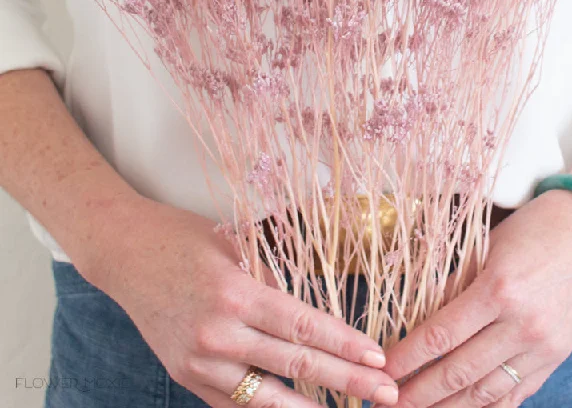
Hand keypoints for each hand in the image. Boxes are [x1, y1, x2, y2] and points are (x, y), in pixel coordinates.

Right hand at [83, 195, 399, 407]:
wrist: (125, 253)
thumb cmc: (185, 239)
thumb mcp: (236, 247)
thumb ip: (273, 284)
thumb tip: (308, 316)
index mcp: (238, 294)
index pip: (305, 328)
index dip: (346, 345)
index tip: (379, 357)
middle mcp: (219, 334)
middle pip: (296, 367)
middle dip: (347, 382)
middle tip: (387, 393)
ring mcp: (199, 363)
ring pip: (266, 399)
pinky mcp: (185, 378)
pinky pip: (234, 404)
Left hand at [376, 189, 571, 407]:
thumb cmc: (536, 228)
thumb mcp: (488, 247)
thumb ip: (456, 285)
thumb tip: (420, 319)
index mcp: (500, 289)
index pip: (442, 334)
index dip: (408, 356)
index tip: (382, 368)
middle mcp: (522, 325)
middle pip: (460, 372)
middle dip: (420, 393)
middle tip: (387, 402)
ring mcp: (543, 347)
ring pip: (487, 394)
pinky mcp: (557, 358)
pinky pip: (516, 393)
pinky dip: (487, 407)